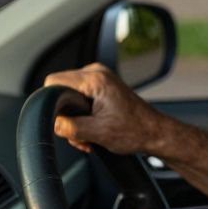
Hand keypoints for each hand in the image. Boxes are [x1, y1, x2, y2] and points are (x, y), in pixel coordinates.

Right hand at [44, 63, 170, 154]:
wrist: (155, 133)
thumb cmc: (134, 131)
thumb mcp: (97, 133)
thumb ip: (69, 127)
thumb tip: (53, 123)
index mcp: (95, 79)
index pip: (53, 82)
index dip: (51, 103)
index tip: (62, 120)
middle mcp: (97, 73)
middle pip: (61, 91)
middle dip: (66, 116)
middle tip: (81, 134)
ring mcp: (100, 79)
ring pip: (70, 98)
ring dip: (76, 120)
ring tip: (90, 135)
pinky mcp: (103, 87)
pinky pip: (81, 99)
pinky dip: (83, 117)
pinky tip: (93, 130)